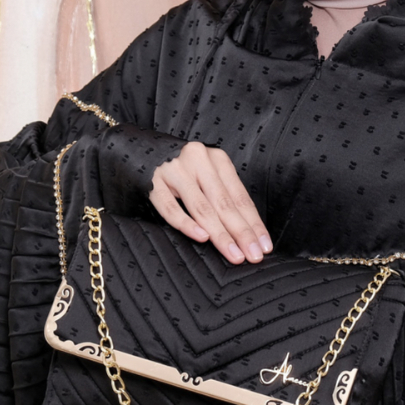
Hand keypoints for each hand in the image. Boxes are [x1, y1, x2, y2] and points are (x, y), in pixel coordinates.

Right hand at [149, 143, 272, 263]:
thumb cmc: (182, 169)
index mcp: (217, 159)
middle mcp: (198, 160)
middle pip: (224, 203)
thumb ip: (223, 195)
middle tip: (253, 255)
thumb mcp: (207, 174)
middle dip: (242, 232)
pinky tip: (202, 237)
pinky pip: (170, 207)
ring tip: (234, 254)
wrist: (140, 148)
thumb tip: (248, 232)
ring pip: (202, 207)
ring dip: (220, 234)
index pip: (240, 197)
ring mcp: (174, 170)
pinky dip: (187, 223)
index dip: (254, 223)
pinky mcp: (152, 182)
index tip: (264, 245)